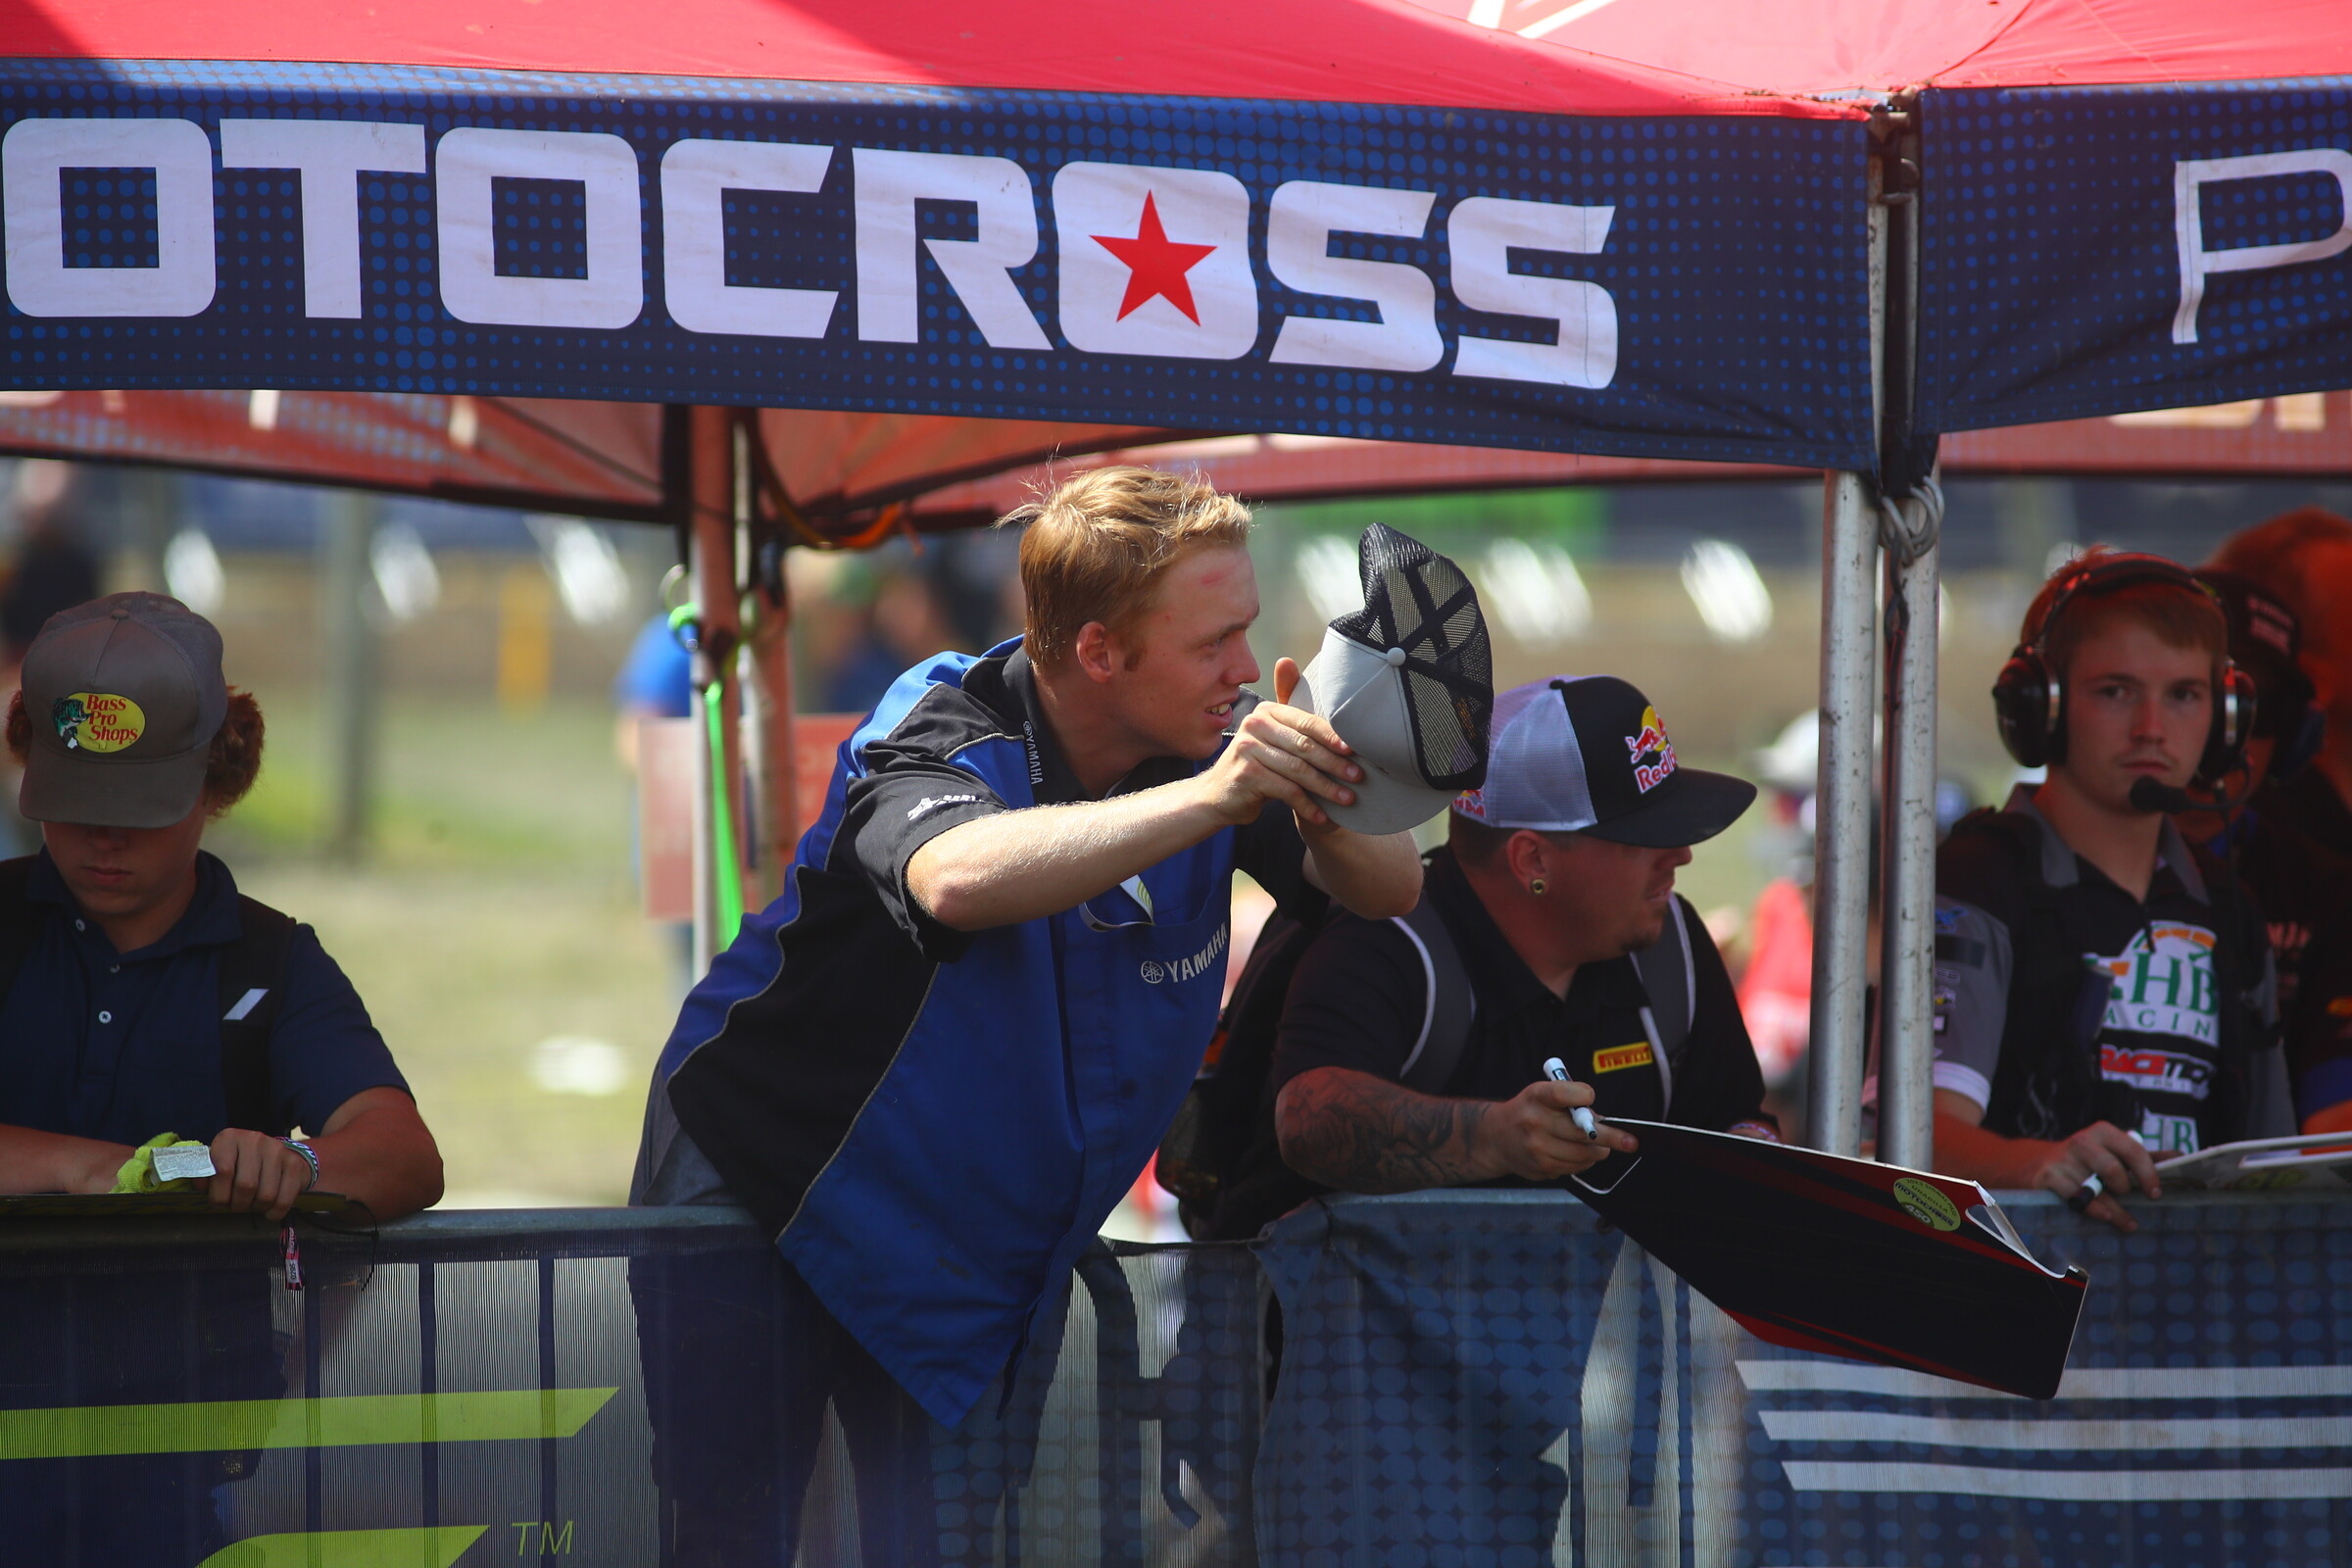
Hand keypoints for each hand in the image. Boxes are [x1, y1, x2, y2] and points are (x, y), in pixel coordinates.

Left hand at [207, 1128, 313, 1222]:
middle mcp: (254, 1140)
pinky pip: (283, 1199)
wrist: (278, 1154)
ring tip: (252, 1206)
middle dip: (238, 1205)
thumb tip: (200, 1185)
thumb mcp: (220, 1162)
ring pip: (265, 1195)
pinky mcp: (294, 1164)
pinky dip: (274, 1212)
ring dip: (256, 1208)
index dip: (218, 1195)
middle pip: (245, 1186)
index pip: (222, 1171)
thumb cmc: (240, 1164)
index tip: (219, 1202)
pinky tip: (269, 1211)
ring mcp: (277, 1151)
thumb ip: (207, 1173)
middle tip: (236, 1207)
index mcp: (230, 1138)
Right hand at [1194, 657, 1364, 829]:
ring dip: (1326, 787)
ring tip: (1347, 798)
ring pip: (1298, 770)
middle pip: (1304, 745)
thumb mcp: (1275, 742)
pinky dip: (1307, 805)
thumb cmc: (1256, 767)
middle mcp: (1254, 724)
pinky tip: (1322, 816)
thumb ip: (1300, 727)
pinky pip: (1287, 791)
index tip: (1355, 750)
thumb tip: (1346, 714)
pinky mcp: (1247, 774)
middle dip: (1334, 763)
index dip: (1333, 736)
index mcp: (1267, 711)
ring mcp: (1248, 748)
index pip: (1307, 722)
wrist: (1217, 796)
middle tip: (1357, 776)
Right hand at [1474, 1080, 1640, 1181]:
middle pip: (1585, 1133)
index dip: (1582, 1095)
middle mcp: (1535, 1122)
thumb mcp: (1542, 1094)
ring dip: (1599, 1151)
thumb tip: (1603, 1121)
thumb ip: (1570, 1101)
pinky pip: (1576, 1167)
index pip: (1564, 1093)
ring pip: (1585, 1154)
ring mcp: (1538, 1148)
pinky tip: (1578, 1153)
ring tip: (1600, 1146)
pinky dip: (1584, 1161)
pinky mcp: (1542, 1168)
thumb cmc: (1529, 1111)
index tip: (1591, 1098)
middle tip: (1630, 1141)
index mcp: (1537, 1096)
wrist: (1496, 1137)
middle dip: (1612, 1137)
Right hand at [2033, 1120, 2161, 1231]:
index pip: (2133, 1150)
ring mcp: (2063, 1159)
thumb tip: (2181, 1157)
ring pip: (2094, 1188)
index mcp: (2104, 1132)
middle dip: (2125, 1188)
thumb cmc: (2089, 1161)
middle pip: (2111, 1168)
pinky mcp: (2048, 1175)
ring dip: (2114, 1209)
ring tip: (2128, 1223)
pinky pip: (2074, 1196)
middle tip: (2131, 1198)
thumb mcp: (2115, 1153)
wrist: (2043, 1166)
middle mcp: (2082, 1141)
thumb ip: (2146, 1157)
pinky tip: (2105, 1217)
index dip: (2148, 1174)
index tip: (2155, 1193)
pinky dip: (2093, 1209)